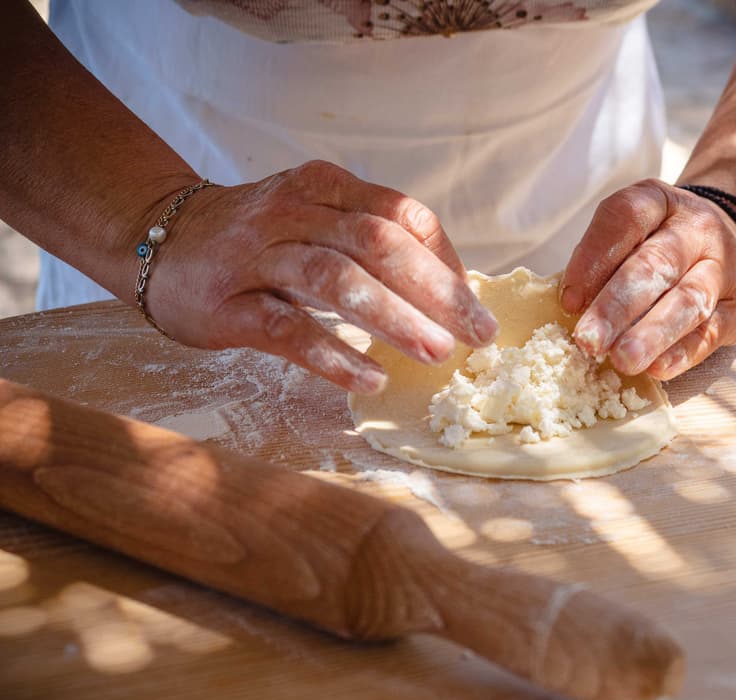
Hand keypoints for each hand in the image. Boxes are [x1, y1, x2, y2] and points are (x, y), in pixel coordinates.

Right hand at [142, 161, 497, 392]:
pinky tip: (370, 379)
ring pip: (336, 280)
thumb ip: (374, 242)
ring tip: (436, 355)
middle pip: (378, 244)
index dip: (446, 260)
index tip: (473, 305)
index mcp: (326, 188)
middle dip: (436, 292)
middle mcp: (294, 212)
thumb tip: (453, 289)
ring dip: (393, 319)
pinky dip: (333, 355)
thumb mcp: (317, 220)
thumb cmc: (260, 240)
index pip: (402, 215)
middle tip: (478, 335)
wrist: (160, 240)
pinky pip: (288, 330)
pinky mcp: (231, 305)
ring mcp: (259, 257)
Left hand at [560, 179, 735, 379]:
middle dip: (617, 306)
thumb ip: (601, 262)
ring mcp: (723, 268)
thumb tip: (573, 307)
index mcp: (659, 202)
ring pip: (687, 300)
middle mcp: (696, 229)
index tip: (569, 301)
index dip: (594, 258)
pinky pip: (710, 332)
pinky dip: (681, 353)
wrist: (728, 240)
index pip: (626, 218)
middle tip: (588, 340)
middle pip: (656, 265)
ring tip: (622, 360)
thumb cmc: (659, 243)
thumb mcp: (630, 233)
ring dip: (651, 333)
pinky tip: (656, 369)